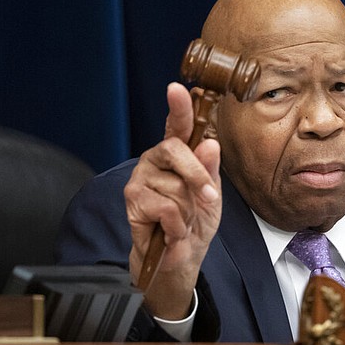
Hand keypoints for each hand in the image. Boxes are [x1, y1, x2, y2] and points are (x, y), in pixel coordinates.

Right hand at [125, 82, 221, 318]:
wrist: (179, 256)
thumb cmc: (195, 221)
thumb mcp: (212, 195)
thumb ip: (210, 170)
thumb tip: (210, 143)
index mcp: (178, 153)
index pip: (177, 125)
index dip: (178, 106)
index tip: (178, 88)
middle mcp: (156, 158)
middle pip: (176, 149)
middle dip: (197, 175)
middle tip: (207, 198)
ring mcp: (141, 176)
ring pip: (175, 185)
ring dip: (188, 210)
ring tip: (182, 219)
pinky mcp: (132, 198)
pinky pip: (166, 206)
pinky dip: (177, 224)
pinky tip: (171, 229)